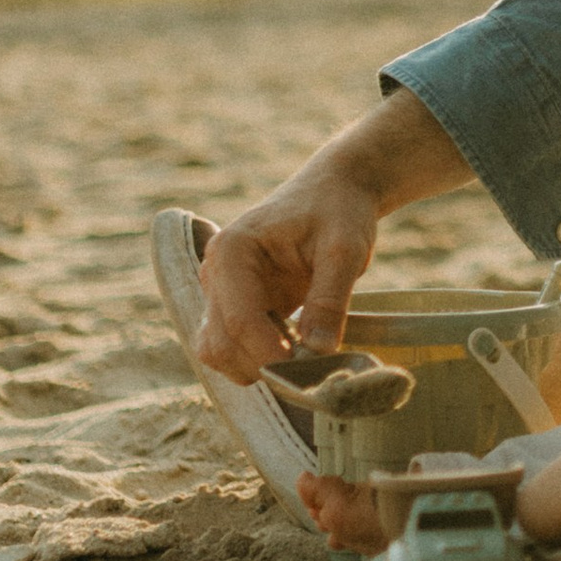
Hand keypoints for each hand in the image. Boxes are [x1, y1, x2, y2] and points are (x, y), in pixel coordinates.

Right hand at [197, 91, 467, 379]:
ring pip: (220, 352)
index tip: (308, 368)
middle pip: (220, 343)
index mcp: (232, 250)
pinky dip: (260, 361)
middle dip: (263, 364)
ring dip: (258, 367)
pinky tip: (298, 351)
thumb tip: (319, 352)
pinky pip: (234, 348)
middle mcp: (215, 272)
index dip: (269, 352)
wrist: (336, 191)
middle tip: (314, 369)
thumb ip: (330, 299)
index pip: (237, 319)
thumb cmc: (339, 211)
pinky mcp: (235, 307)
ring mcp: (220, 292)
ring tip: (307, 357)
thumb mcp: (344, 250)